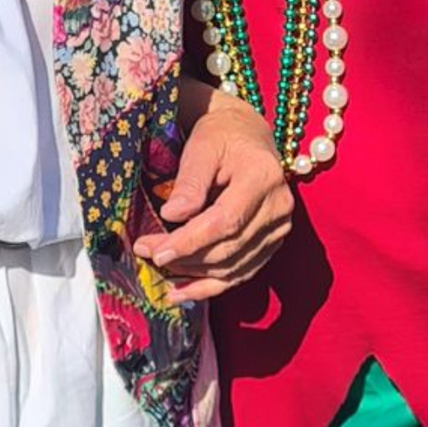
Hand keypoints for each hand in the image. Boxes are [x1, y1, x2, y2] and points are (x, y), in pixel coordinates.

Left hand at [135, 84, 294, 300]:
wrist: (247, 135)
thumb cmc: (221, 136)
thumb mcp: (202, 147)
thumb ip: (190, 181)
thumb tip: (172, 215)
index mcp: (263, 176)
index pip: (225, 221)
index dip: (190, 241)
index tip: (156, 251)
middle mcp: (279, 206)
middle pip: (229, 247)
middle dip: (185, 258)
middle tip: (147, 253)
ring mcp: (279, 227)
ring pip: (234, 266)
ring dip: (194, 275)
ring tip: (159, 270)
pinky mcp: (272, 241)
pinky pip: (241, 272)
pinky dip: (211, 286)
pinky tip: (181, 291)